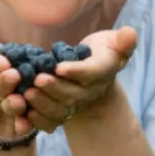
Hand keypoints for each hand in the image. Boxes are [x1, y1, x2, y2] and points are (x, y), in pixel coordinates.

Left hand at [21, 26, 137, 132]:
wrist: (93, 76)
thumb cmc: (100, 53)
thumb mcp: (112, 42)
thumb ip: (122, 40)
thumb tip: (129, 33)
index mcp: (103, 71)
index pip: (91, 72)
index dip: (76, 71)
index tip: (60, 67)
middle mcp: (90, 92)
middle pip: (73, 94)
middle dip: (54, 88)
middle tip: (38, 79)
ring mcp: (77, 105)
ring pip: (61, 109)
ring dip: (43, 103)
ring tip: (27, 93)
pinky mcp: (63, 114)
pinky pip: (52, 122)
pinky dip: (39, 120)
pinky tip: (25, 113)